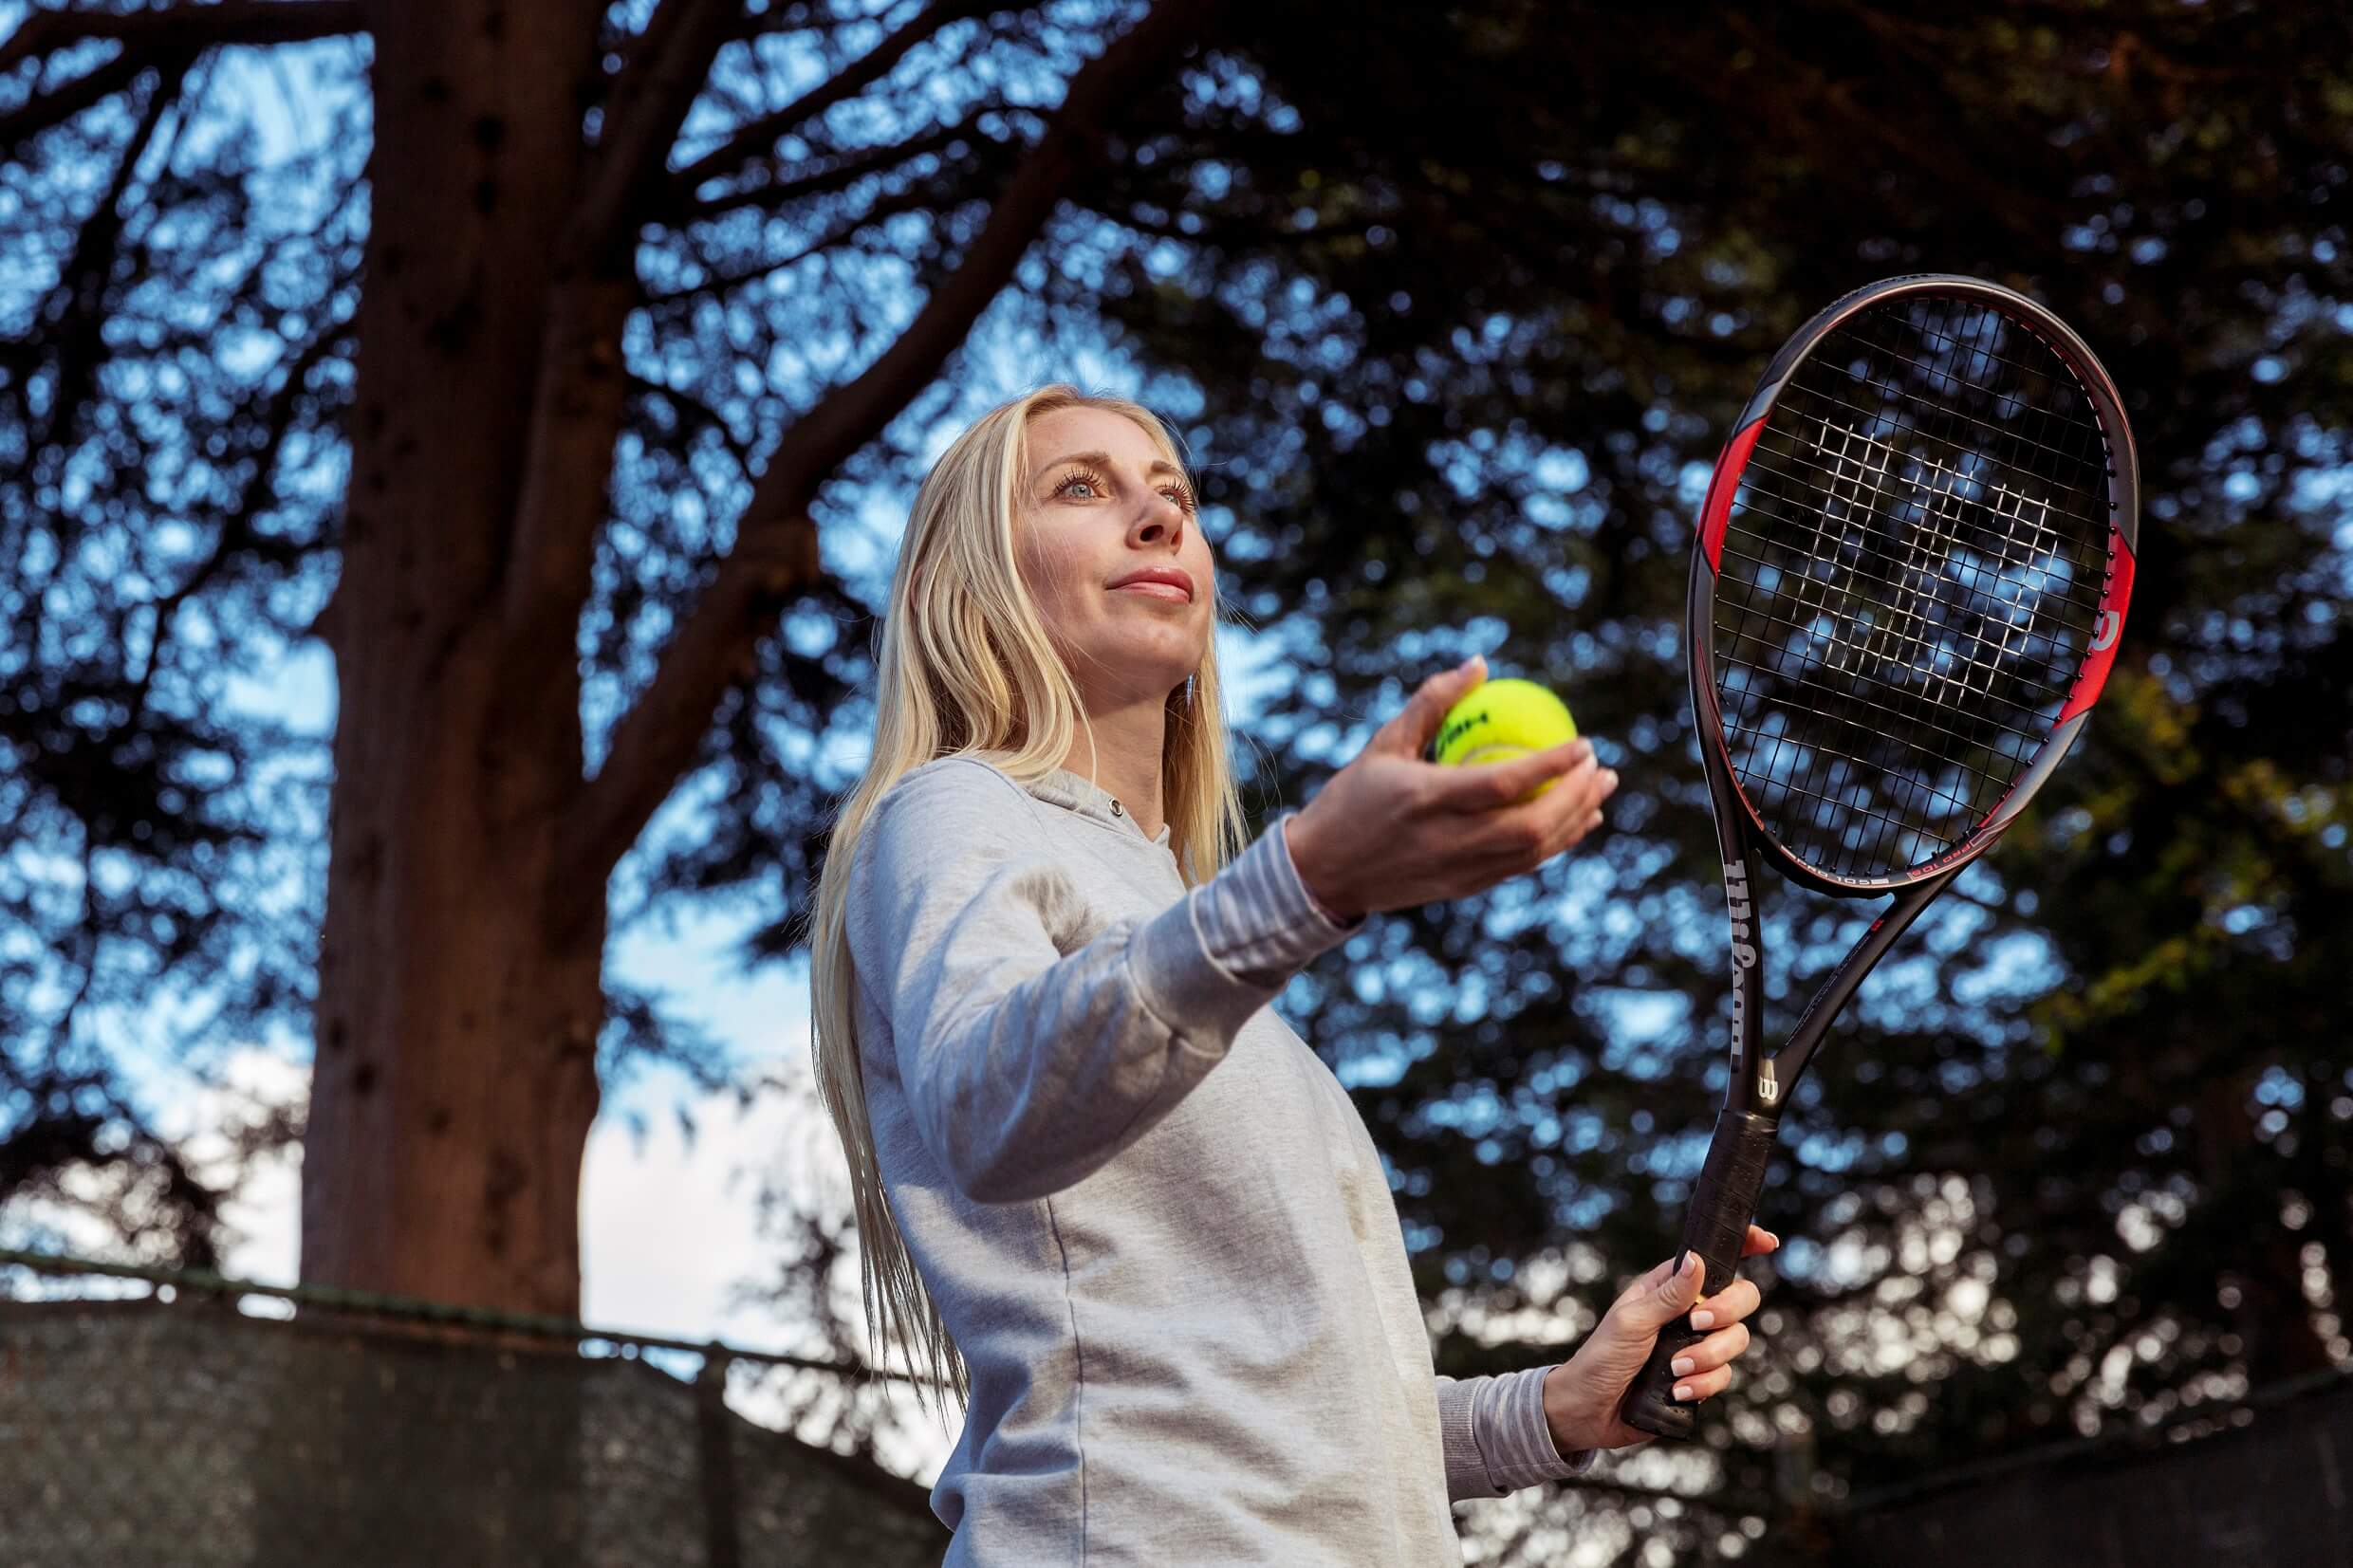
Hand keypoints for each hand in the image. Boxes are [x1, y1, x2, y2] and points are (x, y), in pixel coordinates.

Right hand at [1282, 655, 1618, 921]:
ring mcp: (1457, 870)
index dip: (1550, 766)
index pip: (1502, 784)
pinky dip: (1554, 844)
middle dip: (1576, 797)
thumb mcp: (1384, 744)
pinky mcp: (1462, 888)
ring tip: (1601, 791)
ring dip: (1575, 822)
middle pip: (1530, 825)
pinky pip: (1521, 868)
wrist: (1322, 871)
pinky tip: (1574, 822)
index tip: (1583, 744)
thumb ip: (1433, 703)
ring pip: (1532, 852)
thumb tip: (1479, 664)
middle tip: (1602, 768)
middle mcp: (1446, 840)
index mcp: (1425, 799)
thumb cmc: (1352, 798)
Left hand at [1541, 1225, 1780, 1453]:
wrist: (1591, 1410)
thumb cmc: (1602, 1356)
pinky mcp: (1700, 1378)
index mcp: (1669, 1288)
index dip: (1743, 1247)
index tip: (1767, 1241)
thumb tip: (1698, 1259)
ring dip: (1708, 1356)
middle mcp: (1689, 1312)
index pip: (1712, 1260)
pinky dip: (1702, 1385)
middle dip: (1726, 1312)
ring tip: (1675, 1369)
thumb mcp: (1632, 1321)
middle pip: (1741, 1298)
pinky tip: (1676, 1391)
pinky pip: (1724, 1377)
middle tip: (1696, 1324)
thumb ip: (1669, 1294)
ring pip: (1736, 1340)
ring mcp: (1697, 1345)